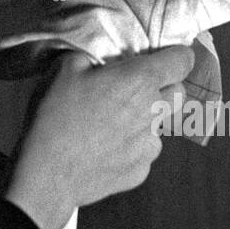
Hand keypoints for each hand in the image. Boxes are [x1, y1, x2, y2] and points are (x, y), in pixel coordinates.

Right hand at [4, 45, 194, 228]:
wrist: (46, 172)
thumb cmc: (55, 114)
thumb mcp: (65, 67)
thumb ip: (92, 57)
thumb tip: (99, 61)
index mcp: (139, 80)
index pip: (182, 60)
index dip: (176, 56)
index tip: (162, 57)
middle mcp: (153, 111)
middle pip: (178, 92)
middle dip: (164, 85)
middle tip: (132, 88)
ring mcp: (150, 145)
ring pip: (159, 125)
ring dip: (143, 119)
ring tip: (109, 124)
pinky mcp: (141, 171)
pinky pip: (143, 152)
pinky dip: (130, 147)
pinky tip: (103, 149)